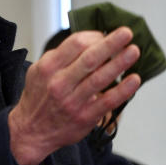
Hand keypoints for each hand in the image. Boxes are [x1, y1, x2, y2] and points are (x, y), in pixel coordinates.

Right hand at [8, 27, 141, 164]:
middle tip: (127, 33)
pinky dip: (123, 90)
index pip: (75, 44)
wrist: (31, 131)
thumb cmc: (39, 97)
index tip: (106, 34)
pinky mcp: (85, 117)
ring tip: (133, 51)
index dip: (95, 36)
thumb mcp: (39, 71)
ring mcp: (73, 101)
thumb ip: (62, 56)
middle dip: (110, 44)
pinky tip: (134, 80)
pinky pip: (107, 101)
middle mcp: (60, 84)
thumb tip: (91, 40)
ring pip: (100, 78)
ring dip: (119, 63)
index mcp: (49, 68)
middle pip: (89, 58)